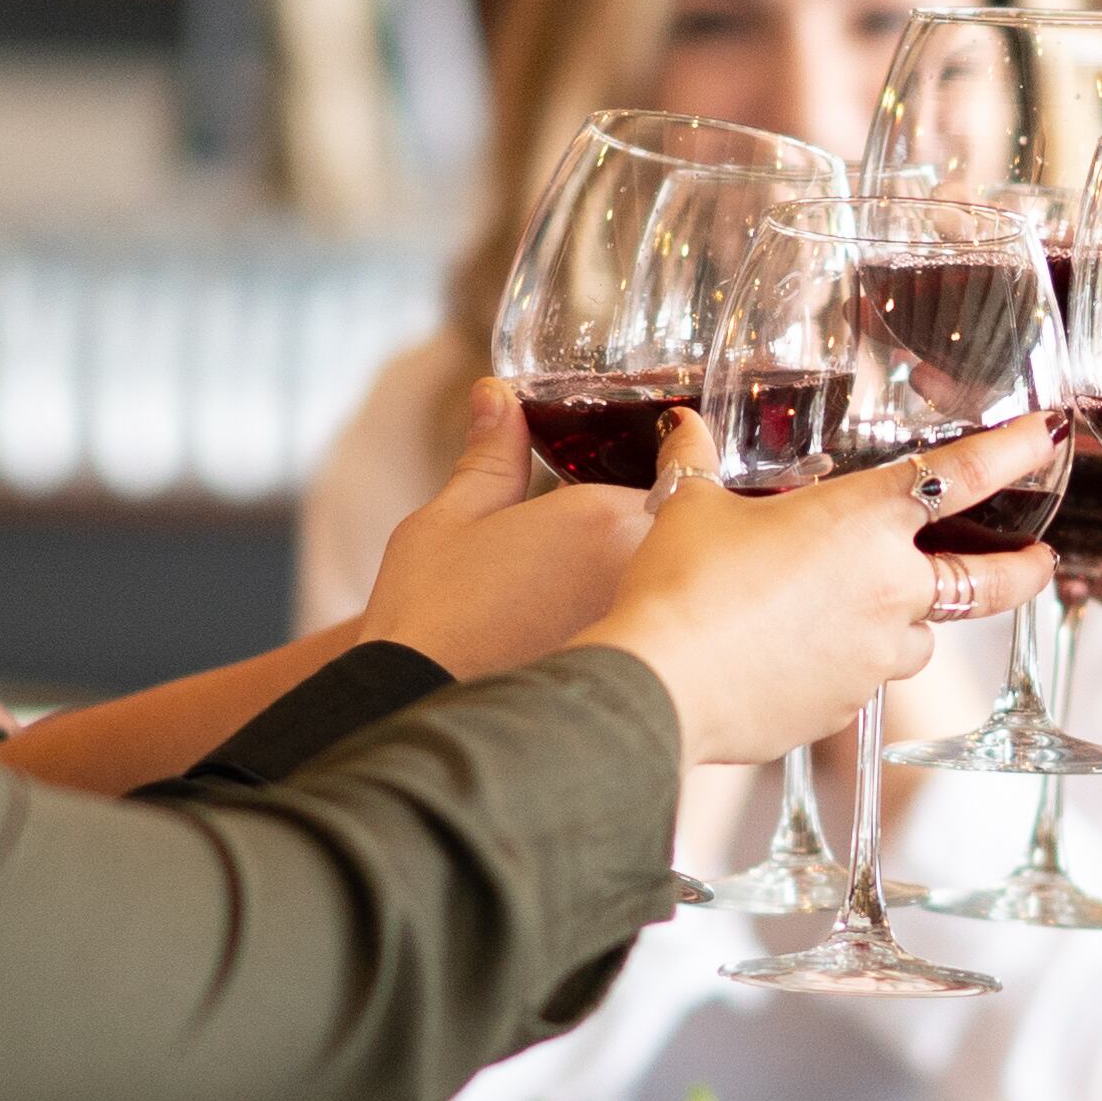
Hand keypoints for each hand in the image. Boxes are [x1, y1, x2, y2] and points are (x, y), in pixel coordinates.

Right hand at [354, 380, 650, 678]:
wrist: (418, 704)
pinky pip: (668, 644)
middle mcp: (642, 567)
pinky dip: (653, 638)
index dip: (661, 473)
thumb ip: (491, 455)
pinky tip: (608, 648)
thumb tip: (498, 396)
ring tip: (599, 600)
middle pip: (683, 535)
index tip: (648, 480)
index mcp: (604, 514)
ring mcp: (648, 626)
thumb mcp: (451, 518)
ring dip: (663, 585)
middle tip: (605, 551)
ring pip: (679, 590)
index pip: (669, 474)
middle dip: (664, 533)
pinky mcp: (642, 679)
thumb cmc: (429, 614)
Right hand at [579, 410, 1056, 765]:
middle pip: (983, 581)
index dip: (1016, 451)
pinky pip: (864, 678)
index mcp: (865, 519)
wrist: (661, 686)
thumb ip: (697, 461)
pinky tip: (793, 655)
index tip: (1049, 435)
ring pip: (916, 639)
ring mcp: (878, 655)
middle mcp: (891, 588)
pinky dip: (847, 663)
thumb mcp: (690, 507)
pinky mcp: (850, 705)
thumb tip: (683, 427)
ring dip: (903, 624)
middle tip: (1041, 561)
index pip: (965, 474)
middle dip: (1024, 570)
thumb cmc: (682, 587)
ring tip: (850, 611)